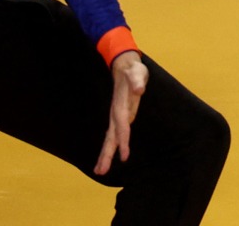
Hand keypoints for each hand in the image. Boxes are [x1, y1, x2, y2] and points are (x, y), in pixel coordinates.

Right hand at [94, 50, 147, 174]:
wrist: (124, 67)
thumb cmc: (133, 70)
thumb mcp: (137, 72)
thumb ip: (138, 81)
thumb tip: (139, 89)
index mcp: (121, 106)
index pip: (122, 126)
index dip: (123, 141)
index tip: (124, 156)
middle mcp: (116, 114)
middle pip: (111, 137)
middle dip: (107, 154)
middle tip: (101, 171)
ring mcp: (117, 116)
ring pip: (110, 138)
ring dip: (105, 154)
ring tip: (99, 171)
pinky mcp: (119, 117)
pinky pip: (114, 136)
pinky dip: (110, 147)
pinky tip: (107, 157)